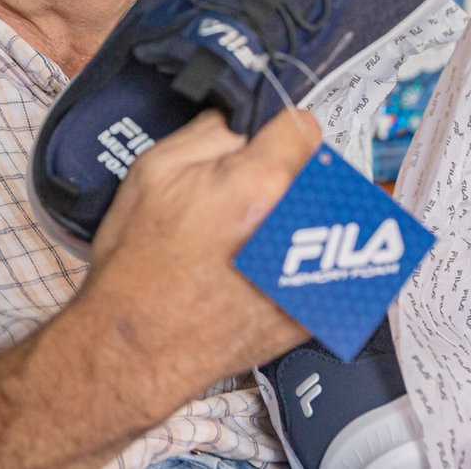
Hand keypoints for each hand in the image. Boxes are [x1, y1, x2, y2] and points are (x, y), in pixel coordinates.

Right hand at [73, 108, 322, 421]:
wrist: (135, 345)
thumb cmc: (136, 265)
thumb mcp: (152, 171)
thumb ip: (208, 133)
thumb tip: (240, 125)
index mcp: (259, 184)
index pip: (303, 126)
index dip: (278, 131)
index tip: (264, 144)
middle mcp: (295, 226)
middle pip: (323, 170)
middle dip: (293, 171)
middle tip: (256, 190)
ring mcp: (310, 272)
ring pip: (334, 216)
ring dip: (309, 212)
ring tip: (267, 228)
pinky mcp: (313, 310)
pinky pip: (336, 265)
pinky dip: (314, 258)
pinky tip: (274, 264)